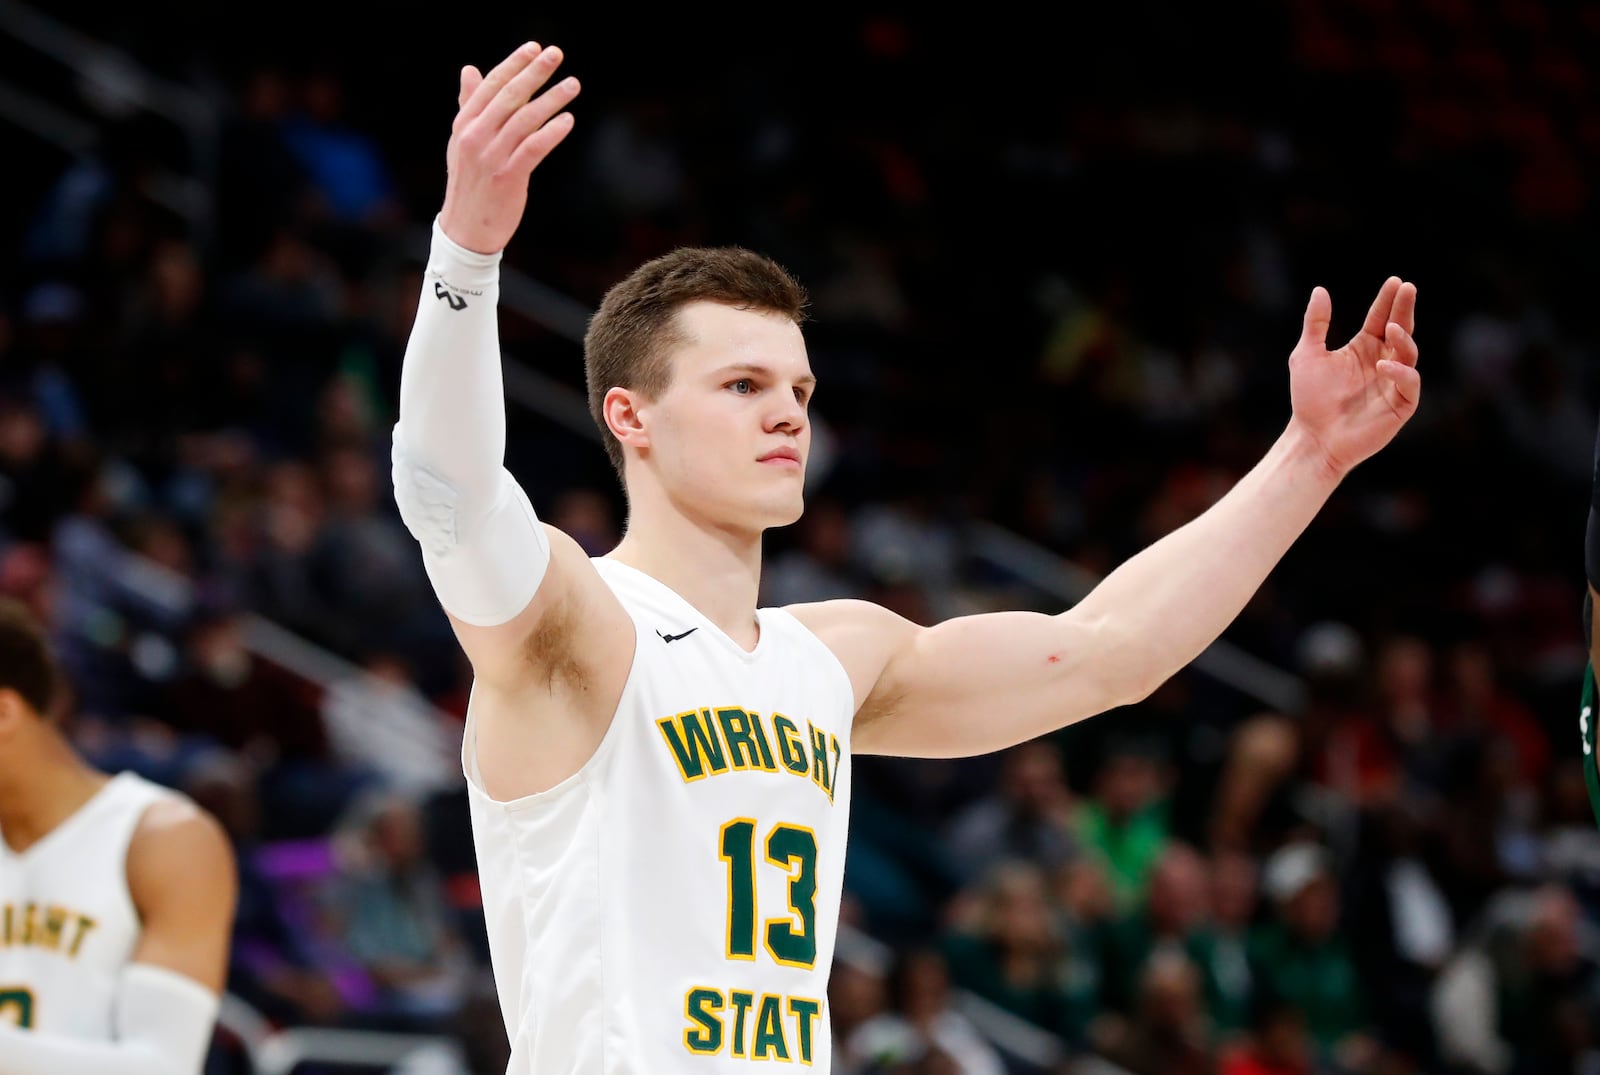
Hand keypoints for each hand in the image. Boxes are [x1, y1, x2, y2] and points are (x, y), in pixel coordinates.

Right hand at [438, 42, 580, 254]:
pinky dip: (551, 132)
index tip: (535, 48)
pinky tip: (568, 120)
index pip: (491, 86)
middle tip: (556, 54)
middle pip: (509, 97)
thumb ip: (469, 105)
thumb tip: (470, 69)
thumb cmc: (470, 183)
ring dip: (551, 99)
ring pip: (524, 120)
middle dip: (534, 73)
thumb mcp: (462, 141)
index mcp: (465, 124)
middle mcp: (475, 136)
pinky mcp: (507, 177)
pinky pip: (533, 149)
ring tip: (573, 84)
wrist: (466, 229)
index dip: (514, 65)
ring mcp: (491, 157)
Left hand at [1286, 277, 1419, 477]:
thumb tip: (1320, 289)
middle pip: (1400, 330)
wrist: (1312, 438)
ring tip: (1392, 327)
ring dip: (1403, 339)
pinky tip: (1384, 365)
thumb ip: (1315, 324)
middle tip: (1408, 288)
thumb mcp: (1307, 355)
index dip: (1388, 300)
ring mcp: (1393, 383)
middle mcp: (1382, 362)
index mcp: (1364, 349)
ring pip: (1409, 354)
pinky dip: (1400, 373)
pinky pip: (1409, 384)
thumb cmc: (1309, 399)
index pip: (1381, 319)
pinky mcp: (1400, 405)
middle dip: (1405, 309)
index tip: (1395, 281)